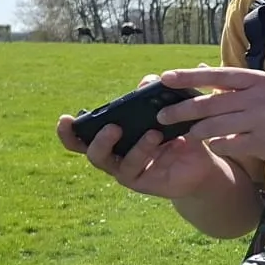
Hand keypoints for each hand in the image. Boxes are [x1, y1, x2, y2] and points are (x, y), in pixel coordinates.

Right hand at [57, 75, 233, 199]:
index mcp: (112, 138)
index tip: (64, 119)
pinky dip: (159, 155)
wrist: (200, 165)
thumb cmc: (177, 134)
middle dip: (99, 140)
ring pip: (119, 164)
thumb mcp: (169, 113)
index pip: (81, 137)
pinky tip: (177, 143)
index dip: (68, 131)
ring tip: (154, 133)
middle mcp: (114, 156)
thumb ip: (155, 95)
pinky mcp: (144, 184)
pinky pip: (145, 171)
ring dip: (137, 148)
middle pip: (93, 153)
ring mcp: (127, 172)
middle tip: (114, 127)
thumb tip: (149, 79)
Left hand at [156, 67, 264, 168]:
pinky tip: (214, 145)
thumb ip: (234, 83)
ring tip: (187, 134)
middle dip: (182, 109)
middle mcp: (258, 98)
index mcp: (258, 81)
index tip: (164, 78)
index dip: (188, 77)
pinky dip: (217, 145)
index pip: (216, 76)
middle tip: (161, 114)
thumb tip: (201, 69)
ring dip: (197, 131)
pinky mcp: (261, 143)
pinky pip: (227, 145)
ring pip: (214, 126)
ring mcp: (259, 121)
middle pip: (210, 103)